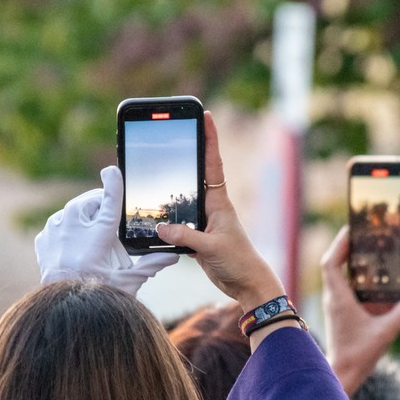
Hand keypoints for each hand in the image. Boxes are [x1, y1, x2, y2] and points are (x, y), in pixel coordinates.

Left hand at [35, 166, 178, 295]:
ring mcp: (55, 233)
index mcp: (98, 236)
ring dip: (84, 215)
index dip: (113, 183)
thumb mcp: (126, 282)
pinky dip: (67, 228)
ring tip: (92, 229)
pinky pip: (57, 224)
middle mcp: (74, 230)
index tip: (113, 171)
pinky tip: (74, 241)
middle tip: (108, 213)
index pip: (109, 201)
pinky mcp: (43, 240)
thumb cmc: (98, 295)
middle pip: (89, 202)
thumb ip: (149, 265)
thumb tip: (171, 256)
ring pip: (72, 211)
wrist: (63, 310)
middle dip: (100, 203)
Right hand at [155, 112, 285, 312]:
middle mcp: (211, 206)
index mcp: (219, 202)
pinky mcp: (196, 236)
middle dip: (187, 152)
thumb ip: (186, 236)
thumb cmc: (238, 262)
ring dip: (171, 186)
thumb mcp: (211, 247)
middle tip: (174, 130)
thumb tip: (161, 227)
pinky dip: (166, 218)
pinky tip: (153, 216)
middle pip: (195, 174)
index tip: (205, 116)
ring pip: (183, 198)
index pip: (212, 164)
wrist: (246, 284)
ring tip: (156, 167)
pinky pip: (178, 221)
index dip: (209, 139)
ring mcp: (203, 220)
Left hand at [321, 226, 399, 394]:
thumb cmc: (359, 355)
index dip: (339, 244)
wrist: (342, 375)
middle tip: (364, 237)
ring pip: (337, 276)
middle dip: (346, 249)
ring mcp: (334, 306)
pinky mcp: (339, 313)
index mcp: (339, 298)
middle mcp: (333, 298)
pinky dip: (354, 279)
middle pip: (333, 265)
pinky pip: (343, 288)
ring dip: (350, 264)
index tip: (351, 231)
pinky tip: (372, 281)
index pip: (330, 262)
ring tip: (369, 253)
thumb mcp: (385, 332)